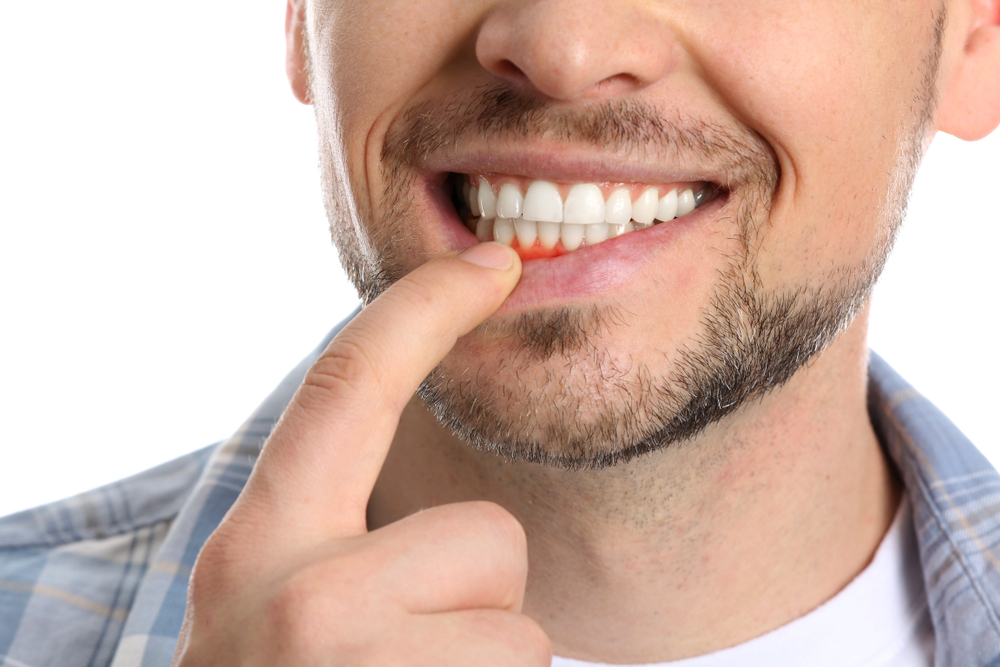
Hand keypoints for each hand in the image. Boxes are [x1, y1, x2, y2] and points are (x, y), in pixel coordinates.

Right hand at [172, 243, 550, 665]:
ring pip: (516, 619)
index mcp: (256, 551)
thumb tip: (451, 531)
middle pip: (487, 533)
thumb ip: (330, 554)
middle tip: (414, 659)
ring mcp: (359, 652)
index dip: (424, 311)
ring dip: (481, 660)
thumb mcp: (265, 621)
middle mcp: (300, 594)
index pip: (348, 390)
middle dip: (481, 593)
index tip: (490, 264)